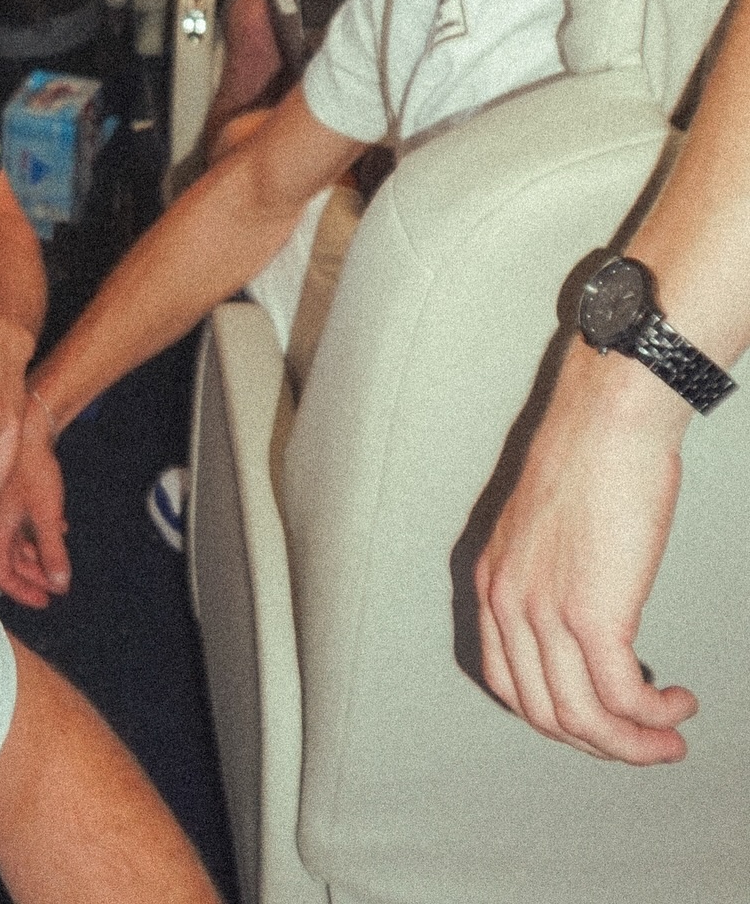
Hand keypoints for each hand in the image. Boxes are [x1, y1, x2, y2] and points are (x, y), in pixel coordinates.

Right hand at [0, 409, 70, 607]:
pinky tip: (59, 528)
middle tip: (56, 584)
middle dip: (34, 575)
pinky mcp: (7, 496)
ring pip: (15, 542)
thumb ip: (52, 552)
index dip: (24, 592)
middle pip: (9, 561)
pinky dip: (37, 532)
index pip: (3, 575)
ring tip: (59, 558)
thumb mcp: (47, 515)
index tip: (45, 601)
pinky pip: (20, 524)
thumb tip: (58, 583)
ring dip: (37, 554)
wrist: (28, 426)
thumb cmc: (33, 469)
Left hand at [475, 345, 696, 763]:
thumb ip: (551, 578)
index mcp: (491, 582)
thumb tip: (587, 624)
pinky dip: (653, 717)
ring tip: (670, 740)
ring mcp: (545, 612)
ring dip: (632, 745)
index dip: (557, 717)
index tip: (598, 723)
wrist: (608, 421)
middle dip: (600, 744)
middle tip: (644, 747)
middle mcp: (507, 602)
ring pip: (582, 719)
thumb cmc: (591, 460)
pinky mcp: (592, 614)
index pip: (509, 683)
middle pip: (544, 714)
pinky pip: (620, 697)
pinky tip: (676, 705)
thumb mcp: (547, 530)